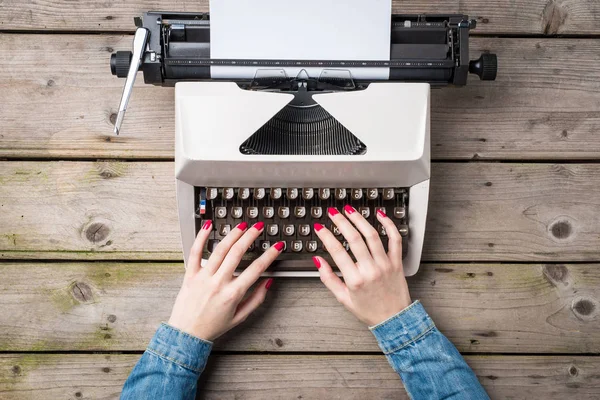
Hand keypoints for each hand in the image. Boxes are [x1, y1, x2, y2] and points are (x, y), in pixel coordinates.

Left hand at [168, 221, 283, 340]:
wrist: (186, 334)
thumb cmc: (212, 327)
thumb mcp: (240, 317)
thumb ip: (256, 299)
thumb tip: (268, 282)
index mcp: (233, 294)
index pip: (256, 269)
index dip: (270, 255)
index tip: (277, 246)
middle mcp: (218, 283)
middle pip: (237, 253)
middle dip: (250, 237)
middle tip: (258, 228)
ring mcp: (203, 277)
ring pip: (220, 250)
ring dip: (232, 234)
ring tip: (242, 225)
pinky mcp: (190, 275)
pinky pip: (195, 252)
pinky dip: (201, 238)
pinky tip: (209, 226)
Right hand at [313, 206, 411, 326]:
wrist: (394, 319)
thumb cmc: (369, 310)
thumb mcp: (343, 299)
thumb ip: (328, 279)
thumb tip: (318, 261)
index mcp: (355, 280)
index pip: (337, 251)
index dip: (326, 236)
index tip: (320, 227)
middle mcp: (370, 270)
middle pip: (354, 239)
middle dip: (341, 222)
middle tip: (333, 213)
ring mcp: (385, 264)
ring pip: (372, 235)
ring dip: (359, 220)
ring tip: (350, 210)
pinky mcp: (397, 262)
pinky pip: (395, 239)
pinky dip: (388, 225)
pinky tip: (380, 216)